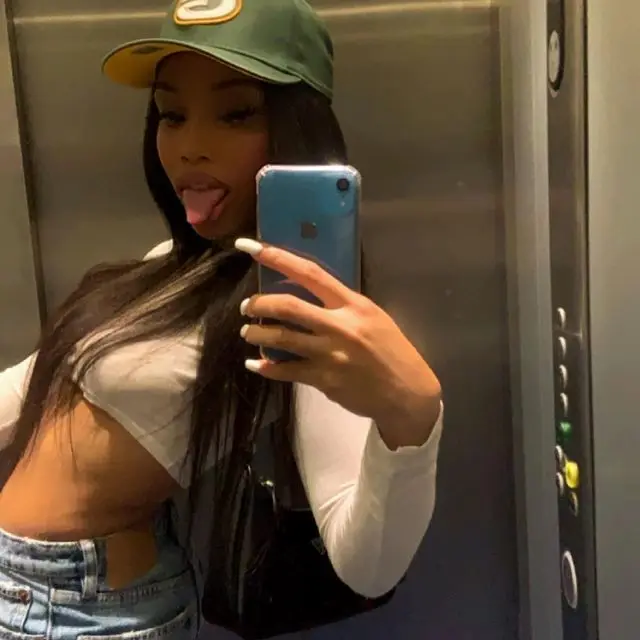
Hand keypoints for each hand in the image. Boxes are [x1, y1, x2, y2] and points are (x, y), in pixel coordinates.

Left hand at [234, 238, 441, 445]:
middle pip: (288, 306)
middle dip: (259, 303)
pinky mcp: (324, 379)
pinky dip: (266, 367)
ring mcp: (331, 354)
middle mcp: (340, 326)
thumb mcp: (373, 317)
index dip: (277, 257)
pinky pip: (286, 371)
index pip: (310, 273)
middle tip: (248, 306)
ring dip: (257, 334)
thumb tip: (306, 295)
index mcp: (354, 305)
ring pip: (281, 338)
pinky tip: (255, 364)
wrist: (407, 392)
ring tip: (248, 333)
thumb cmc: (392, 351)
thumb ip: (342, 306)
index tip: (251, 247)